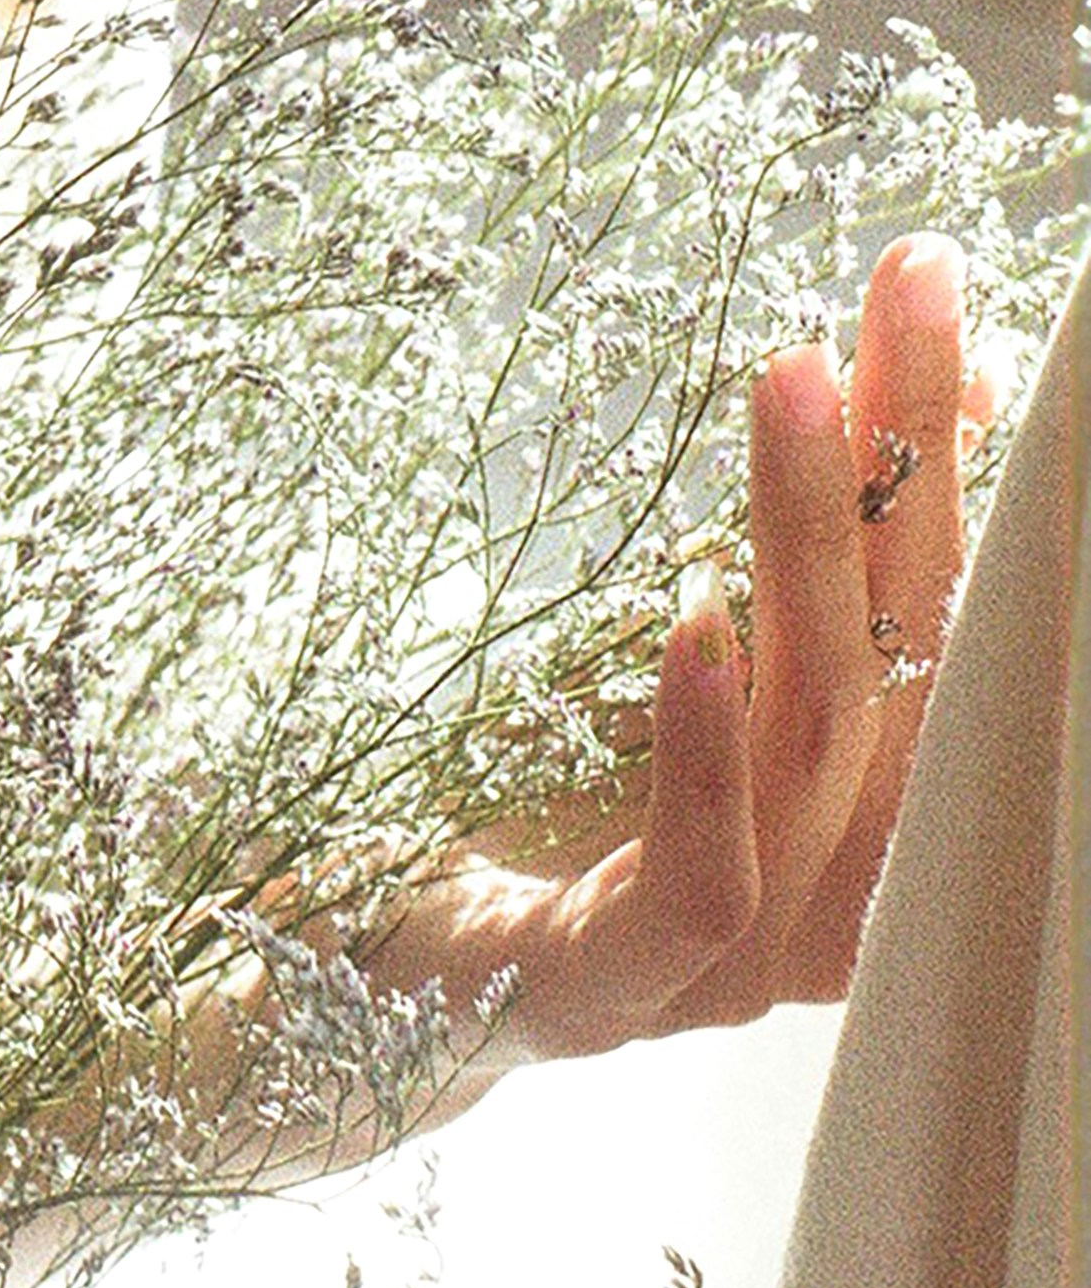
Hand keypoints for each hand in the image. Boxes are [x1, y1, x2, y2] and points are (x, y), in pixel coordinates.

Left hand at [382, 236, 987, 1062]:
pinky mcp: (608, 992)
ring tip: (798, 387)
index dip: (953, 471)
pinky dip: (705, 745)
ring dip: (807, 549)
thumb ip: (766, 557)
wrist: (334, 960)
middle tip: (901, 295)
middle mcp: (823, 902)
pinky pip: (702, 881)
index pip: (936, 626)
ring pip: (816, 750)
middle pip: (903, 669)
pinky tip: (695, 617)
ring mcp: (726, 966)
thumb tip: (875, 393)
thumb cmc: (509, 788)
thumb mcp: (648, 640)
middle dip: (913, 470)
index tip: (939, 298)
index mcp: (853, 818)